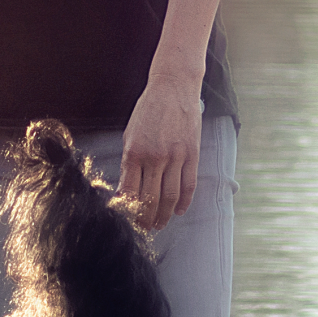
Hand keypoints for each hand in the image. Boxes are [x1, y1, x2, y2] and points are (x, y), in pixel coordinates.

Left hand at [118, 72, 202, 231]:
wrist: (173, 88)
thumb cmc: (147, 112)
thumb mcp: (130, 135)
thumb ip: (129, 163)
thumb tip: (126, 191)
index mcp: (134, 153)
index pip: (130, 192)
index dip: (129, 211)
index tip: (127, 221)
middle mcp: (155, 157)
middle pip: (150, 200)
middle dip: (146, 219)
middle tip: (144, 228)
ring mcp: (175, 157)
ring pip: (169, 197)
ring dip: (164, 215)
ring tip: (159, 224)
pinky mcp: (192, 154)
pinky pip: (188, 185)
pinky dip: (183, 202)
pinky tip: (177, 211)